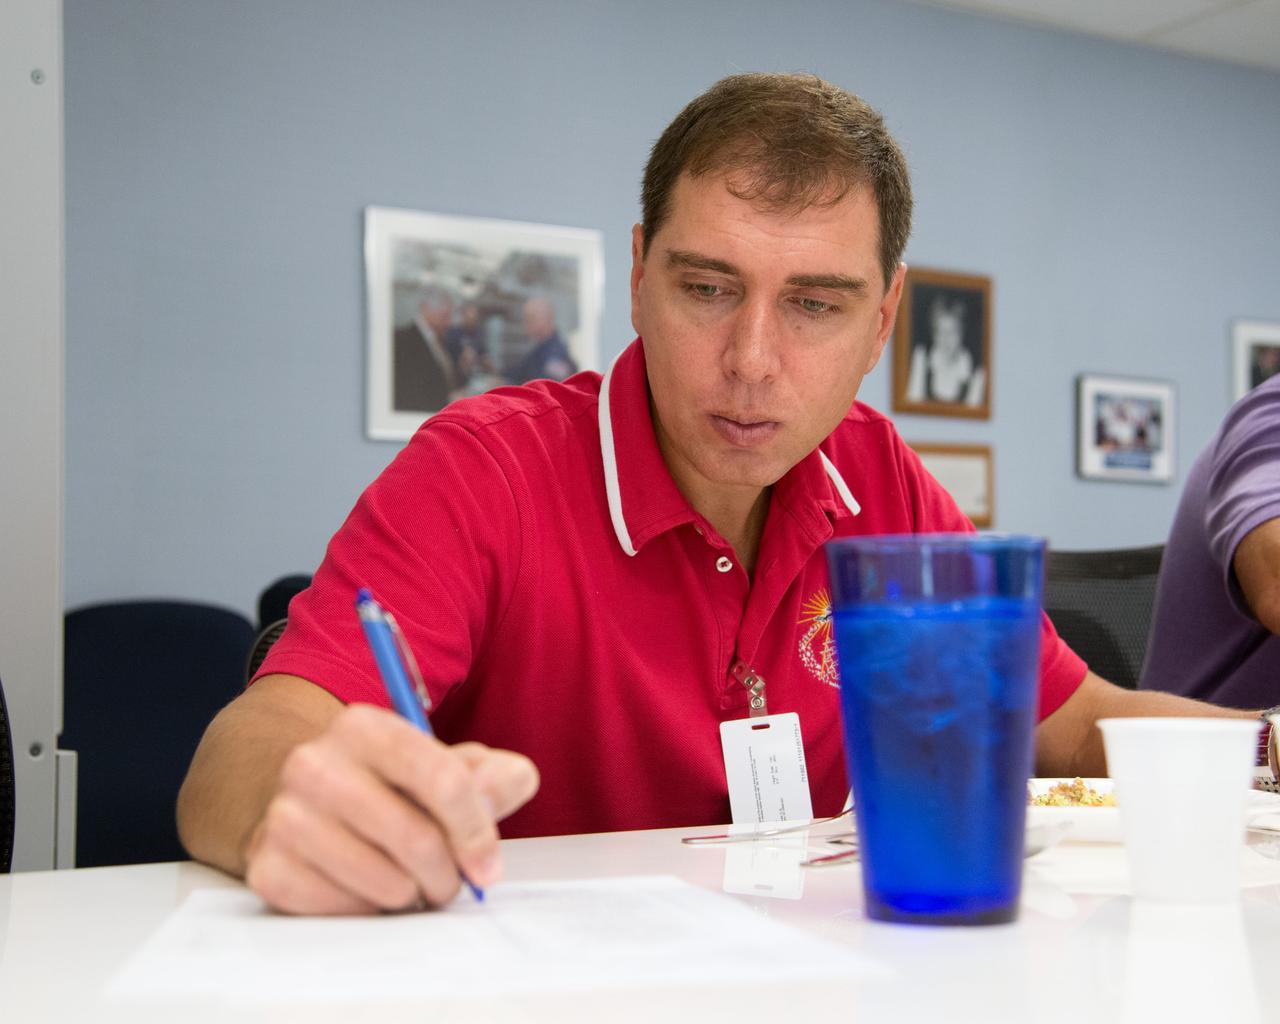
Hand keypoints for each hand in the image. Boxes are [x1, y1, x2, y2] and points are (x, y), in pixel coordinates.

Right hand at [243, 704, 538, 914]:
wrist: (298, 804)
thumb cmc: (385, 788)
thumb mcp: (442, 767)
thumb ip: (491, 775)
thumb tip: (510, 782)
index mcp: (365, 727)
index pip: (442, 777)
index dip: (476, 830)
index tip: (488, 866)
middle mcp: (314, 763)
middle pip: (417, 838)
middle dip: (446, 874)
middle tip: (448, 882)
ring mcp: (283, 815)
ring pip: (384, 882)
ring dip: (410, 895)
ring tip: (407, 882)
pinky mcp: (266, 866)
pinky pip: (344, 911)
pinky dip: (367, 910)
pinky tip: (365, 888)